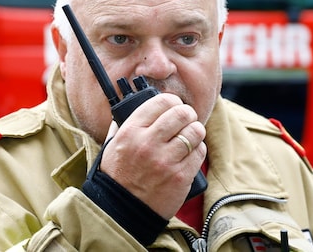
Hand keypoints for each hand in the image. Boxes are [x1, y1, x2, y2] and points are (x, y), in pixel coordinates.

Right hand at [100, 93, 206, 218]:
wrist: (121, 211)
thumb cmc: (117, 176)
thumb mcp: (112, 146)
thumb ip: (122, 125)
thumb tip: (133, 105)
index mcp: (130, 132)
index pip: (161, 101)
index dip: (172, 101)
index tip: (174, 106)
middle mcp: (148, 143)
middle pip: (182, 113)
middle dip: (187, 114)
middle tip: (186, 120)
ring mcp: (165, 161)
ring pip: (195, 131)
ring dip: (195, 132)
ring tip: (190, 136)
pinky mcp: (180, 177)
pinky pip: (200, 152)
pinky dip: (198, 150)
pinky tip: (189, 154)